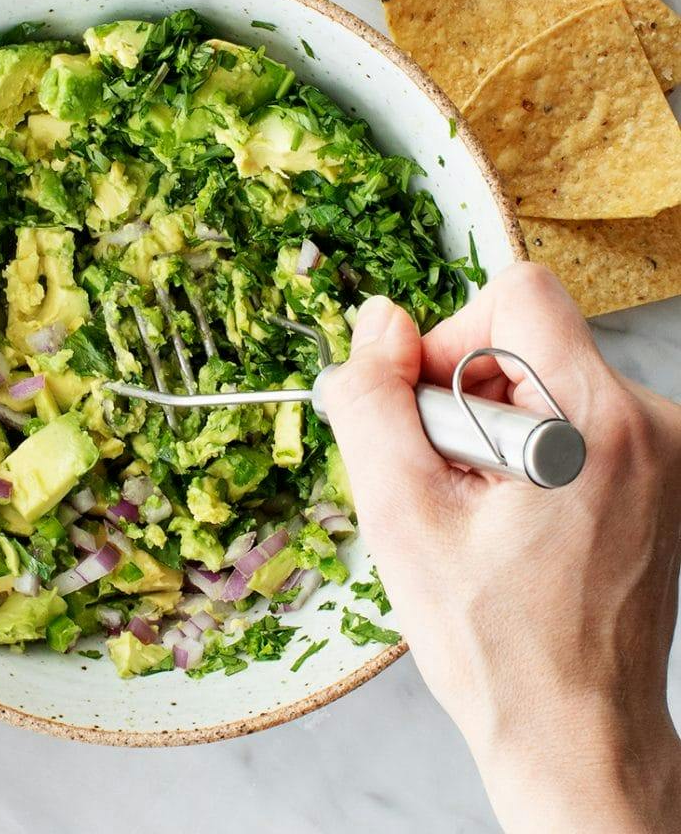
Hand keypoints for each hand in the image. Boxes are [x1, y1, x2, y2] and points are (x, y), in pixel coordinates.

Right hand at [321, 263, 680, 832]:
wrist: (576, 731)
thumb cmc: (493, 642)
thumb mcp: (400, 514)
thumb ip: (373, 401)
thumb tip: (379, 322)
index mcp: (595, 421)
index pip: (518, 293)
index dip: (450, 341)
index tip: (432, 418)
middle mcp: (649, 421)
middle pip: (525, 336)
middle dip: (464, 395)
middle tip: (451, 487)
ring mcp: (662, 449)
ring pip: (541, 376)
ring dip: (489, 427)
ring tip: (483, 514)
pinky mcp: (657, 471)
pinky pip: (568, 414)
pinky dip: (525, 448)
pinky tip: (514, 519)